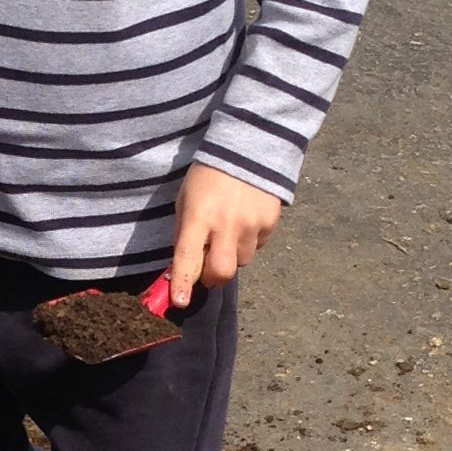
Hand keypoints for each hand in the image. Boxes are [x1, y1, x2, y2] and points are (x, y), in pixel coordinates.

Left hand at [168, 162, 281, 306]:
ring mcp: (251, 224)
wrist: (248, 148)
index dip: (184, 282)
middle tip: (208, 270)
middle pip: (222, 271)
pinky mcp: (271, 222)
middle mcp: (226, 224)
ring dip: (232, 255)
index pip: (188, 257)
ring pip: (242, 261)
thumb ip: (185, 233)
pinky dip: (249, 240)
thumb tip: (183, 268)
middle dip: (213, 279)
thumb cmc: (208, 176)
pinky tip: (245, 219)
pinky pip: (258, 246)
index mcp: (199, 216)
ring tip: (229, 230)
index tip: (181, 302)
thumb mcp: (186, 200)